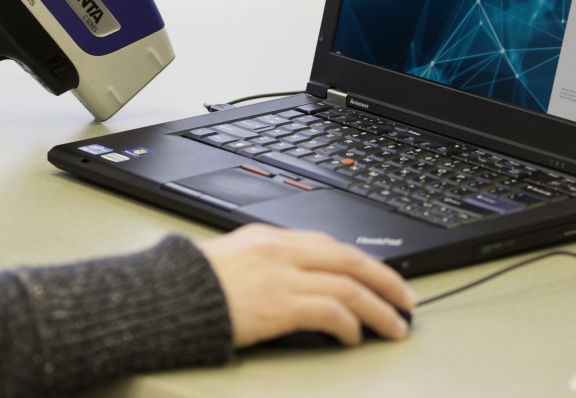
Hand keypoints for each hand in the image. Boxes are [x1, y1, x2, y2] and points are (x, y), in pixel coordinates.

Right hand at [198, 224, 415, 347]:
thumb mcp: (228, 259)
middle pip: (349, 259)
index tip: (377, 276)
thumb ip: (261, 264)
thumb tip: (289, 280)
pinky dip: (351, 324)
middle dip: (384, 279)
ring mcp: (282, 277)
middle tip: (406, 298)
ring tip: (395, 326)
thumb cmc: (189, 286)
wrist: (168, 297)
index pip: (327, 243)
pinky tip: (356, 337)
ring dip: (379, 308)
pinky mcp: (281, 305)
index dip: (360, 261)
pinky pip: (331, 311)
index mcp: (267, 237)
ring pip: (349, 286)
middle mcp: (279, 252)